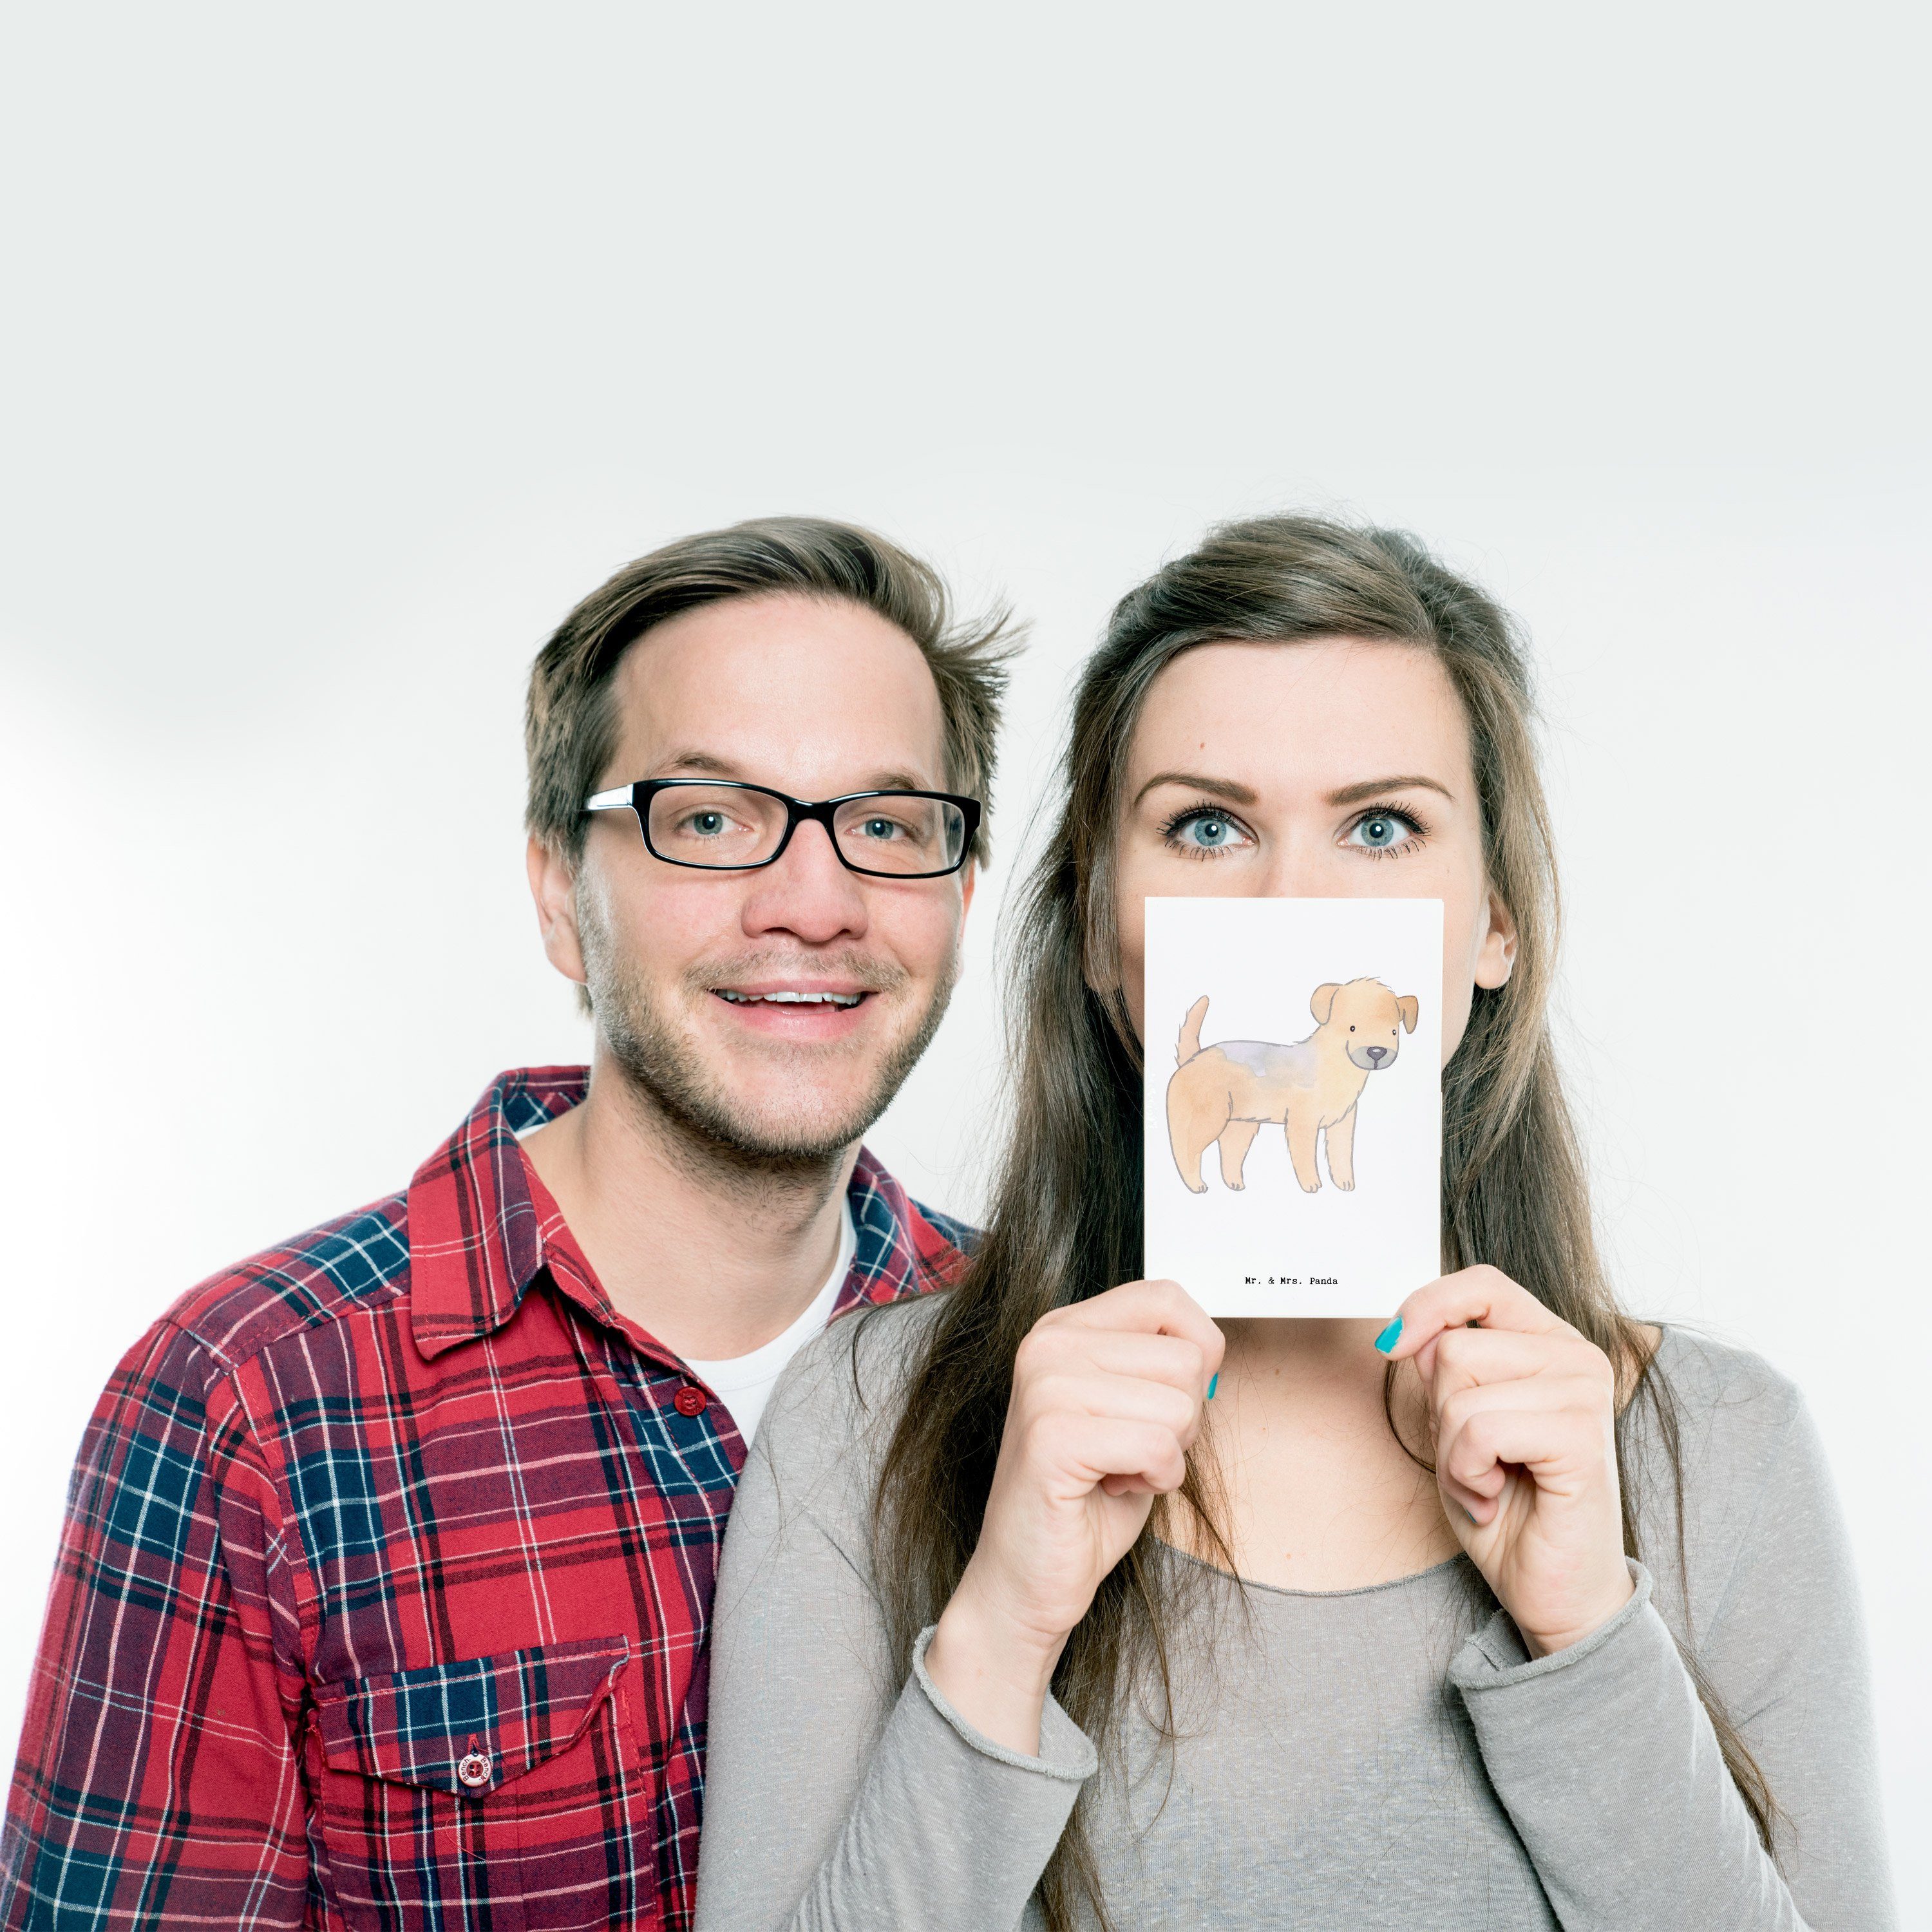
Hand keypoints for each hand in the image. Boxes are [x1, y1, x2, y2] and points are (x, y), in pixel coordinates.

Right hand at [925, 1279, 1222, 1752]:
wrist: (1028, 1576)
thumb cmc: (1087, 1498)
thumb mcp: (1132, 1411)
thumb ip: (1160, 1366)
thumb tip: (1212, 1347)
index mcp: (1064, 1327)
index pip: (1167, 1297)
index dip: (1197, 1352)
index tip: (1166, 1401)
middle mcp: (1048, 1343)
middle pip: (1185, 1358)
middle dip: (1182, 1419)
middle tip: (1131, 1451)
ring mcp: (1045, 1385)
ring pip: (1179, 1404)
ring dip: (1168, 1454)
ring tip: (1118, 1470)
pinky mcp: (1052, 1436)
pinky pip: (1158, 1446)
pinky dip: (1156, 1480)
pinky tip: (1112, 1489)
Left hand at [1382, 1266, 1633, 1657]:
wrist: (1550, 1588)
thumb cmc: (1506, 1505)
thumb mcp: (1455, 1424)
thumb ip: (1443, 1370)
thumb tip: (1411, 1335)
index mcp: (1549, 1342)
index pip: (1483, 1285)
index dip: (1428, 1305)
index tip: (1393, 1344)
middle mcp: (1576, 1357)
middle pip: (1454, 1348)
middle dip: (1439, 1414)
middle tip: (1473, 1462)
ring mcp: (1585, 1394)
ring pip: (1459, 1392)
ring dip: (1452, 1453)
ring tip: (1488, 1483)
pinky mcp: (1583, 1438)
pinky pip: (1480, 1431)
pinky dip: (1468, 1474)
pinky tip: (1497, 1498)